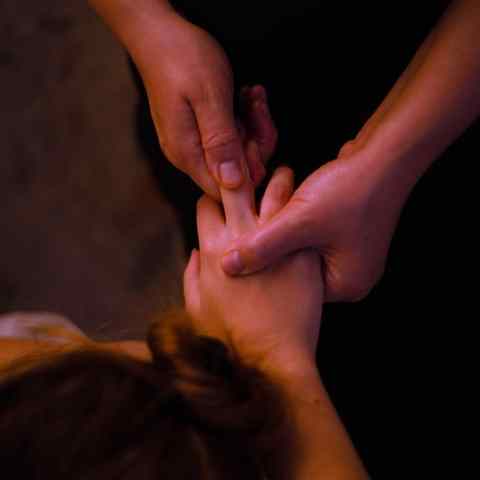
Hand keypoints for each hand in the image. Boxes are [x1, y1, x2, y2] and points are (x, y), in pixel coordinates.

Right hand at [132, 12, 276, 197]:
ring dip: (252, 125)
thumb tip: (232, 184)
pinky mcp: (198, 131)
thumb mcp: (209, 99)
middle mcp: (187, 155)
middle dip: (255, 142)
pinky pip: (229, 136)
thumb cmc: (183, 59)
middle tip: (256, 107)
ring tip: (251, 95)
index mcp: (187, 154)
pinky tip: (244, 96)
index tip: (254, 139)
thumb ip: (221, 144)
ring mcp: (192, 143)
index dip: (248, 172)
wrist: (159, 32)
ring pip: (235, 152)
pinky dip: (242, 117)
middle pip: (234, 172)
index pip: (225, 190)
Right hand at [183, 166, 323, 370]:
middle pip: (234, 188)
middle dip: (236, 173)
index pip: (206, 205)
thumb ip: (191, 276)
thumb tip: (195, 253)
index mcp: (213, 249)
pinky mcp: (302, 247)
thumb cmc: (232, 336)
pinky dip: (299, 199)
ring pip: (271, 190)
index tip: (220, 196)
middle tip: (244, 163)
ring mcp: (276, 239)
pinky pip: (300, 212)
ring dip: (272, 178)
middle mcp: (242, 236)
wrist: (276, 356)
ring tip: (280, 173)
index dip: (211, 198)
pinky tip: (304, 194)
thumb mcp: (198, 308)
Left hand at [221, 141, 411, 301]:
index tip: (241, 260)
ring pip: (302, 253)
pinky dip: (297, 227)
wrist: (385, 156)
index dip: (265, 273)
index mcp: (345, 286)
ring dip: (284, 237)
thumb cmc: (350, 191)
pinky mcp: (347, 235)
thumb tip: (226, 268)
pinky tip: (282, 211)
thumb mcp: (300, 222)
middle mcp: (350, 275)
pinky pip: (312, 238)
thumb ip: (262, 246)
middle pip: (297, 273)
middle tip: (247, 240)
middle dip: (275, 254)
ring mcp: (351, 255)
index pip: (292, 291)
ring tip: (266, 222)